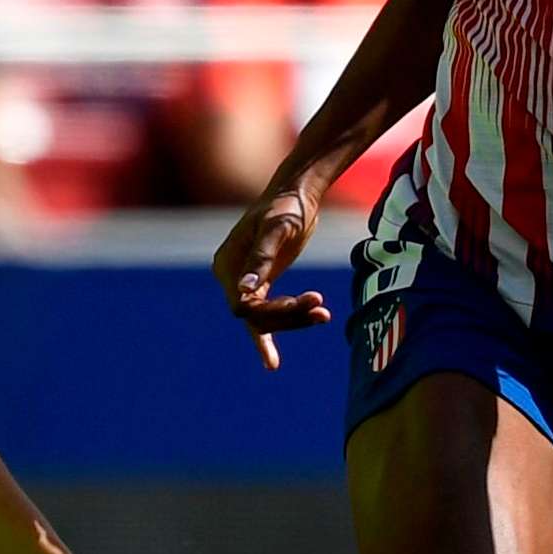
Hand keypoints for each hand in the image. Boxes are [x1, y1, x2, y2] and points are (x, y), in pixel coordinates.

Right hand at [212, 184, 330, 369]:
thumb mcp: (277, 229)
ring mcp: (245, 279)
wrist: (298, 193)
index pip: (244, 305)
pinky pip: (267, 312)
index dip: (271, 312)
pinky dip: (280, 328)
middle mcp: (231, 274)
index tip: (303, 304)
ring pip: (265, 316)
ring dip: (294, 320)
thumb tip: (243, 291)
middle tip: (321, 311)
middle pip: (255, 315)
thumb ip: (261, 259)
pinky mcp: (262, 281)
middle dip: (288, 316)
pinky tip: (274, 360)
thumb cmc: (287, 206)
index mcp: (228, 263)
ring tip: (324, 315)